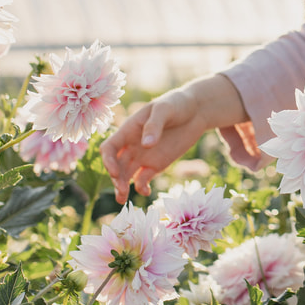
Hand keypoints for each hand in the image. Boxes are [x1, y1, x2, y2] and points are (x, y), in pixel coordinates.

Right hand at [101, 75, 246, 203]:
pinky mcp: (156, 165)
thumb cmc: (177, 103)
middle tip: (122, 191)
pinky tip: (147, 192)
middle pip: (116, 165)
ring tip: (123, 200)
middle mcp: (132, 145)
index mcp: (129, 130)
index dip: (108, 161)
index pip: (109, 148)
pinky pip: (143, 179)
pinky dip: (141, 187)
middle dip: (116, 179)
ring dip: (123, 187)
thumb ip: (154, 125)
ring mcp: (143, 156)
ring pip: (126, 175)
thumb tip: (145, 145)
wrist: (196, 111)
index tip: (115, 173)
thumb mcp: (165, 109)